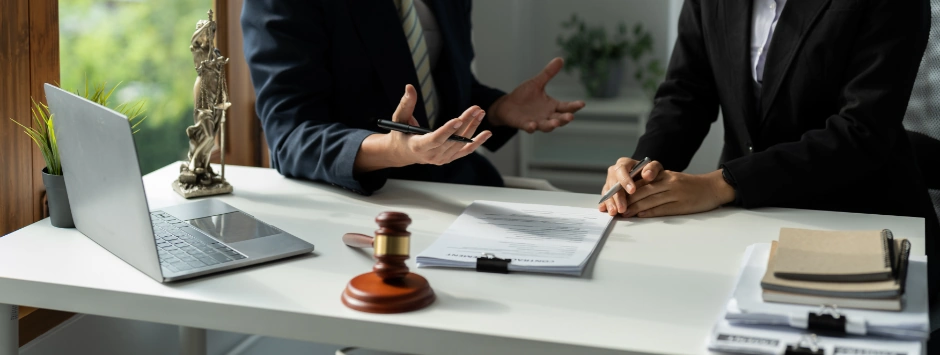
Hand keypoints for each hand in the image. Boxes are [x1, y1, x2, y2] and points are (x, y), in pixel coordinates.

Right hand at [354, 85, 490, 171]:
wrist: (403, 153)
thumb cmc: (400, 134)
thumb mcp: (399, 118)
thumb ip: (406, 104)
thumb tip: (410, 87)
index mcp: (418, 147)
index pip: (435, 140)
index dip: (447, 131)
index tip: (458, 119)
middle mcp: (432, 156)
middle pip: (452, 139)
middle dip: (465, 123)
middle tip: (475, 109)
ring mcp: (442, 159)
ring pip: (461, 143)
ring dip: (472, 127)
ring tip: (480, 112)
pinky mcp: (449, 158)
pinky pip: (465, 151)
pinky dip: (477, 142)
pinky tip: (487, 133)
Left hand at [489, 57, 585, 132]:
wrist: (507, 105)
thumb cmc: (524, 95)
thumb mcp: (537, 83)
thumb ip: (548, 73)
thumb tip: (560, 59)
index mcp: (552, 106)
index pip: (566, 107)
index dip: (574, 106)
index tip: (582, 103)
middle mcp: (547, 116)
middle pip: (560, 119)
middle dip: (565, 118)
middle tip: (571, 116)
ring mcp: (536, 122)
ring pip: (546, 126)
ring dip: (551, 125)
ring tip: (556, 123)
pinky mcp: (524, 124)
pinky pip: (529, 127)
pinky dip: (531, 127)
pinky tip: (532, 125)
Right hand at [598, 157, 663, 215]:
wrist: (645, 178)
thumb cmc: (648, 172)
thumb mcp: (654, 168)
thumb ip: (653, 168)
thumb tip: (647, 174)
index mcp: (624, 163)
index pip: (621, 170)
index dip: (625, 180)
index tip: (632, 191)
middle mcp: (614, 172)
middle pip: (613, 183)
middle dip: (618, 197)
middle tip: (622, 208)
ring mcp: (610, 182)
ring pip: (607, 192)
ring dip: (610, 202)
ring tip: (614, 212)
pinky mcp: (608, 191)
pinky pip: (605, 197)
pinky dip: (605, 204)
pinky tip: (604, 210)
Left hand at [621, 170, 735, 217]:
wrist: (713, 188)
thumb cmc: (691, 186)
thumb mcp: (673, 179)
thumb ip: (656, 184)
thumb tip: (635, 193)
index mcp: (665, 174)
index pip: (642, 181)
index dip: (627, 189)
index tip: (616, 195)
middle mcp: (669, 182)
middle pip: (643, 190)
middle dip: (627, 199)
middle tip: (616, 206)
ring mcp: (676, 193)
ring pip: (650, 200)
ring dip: (635, 208)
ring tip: (624, 213)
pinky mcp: (682, 204)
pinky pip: (662, 208)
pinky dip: (649, 212)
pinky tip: (640, 215)